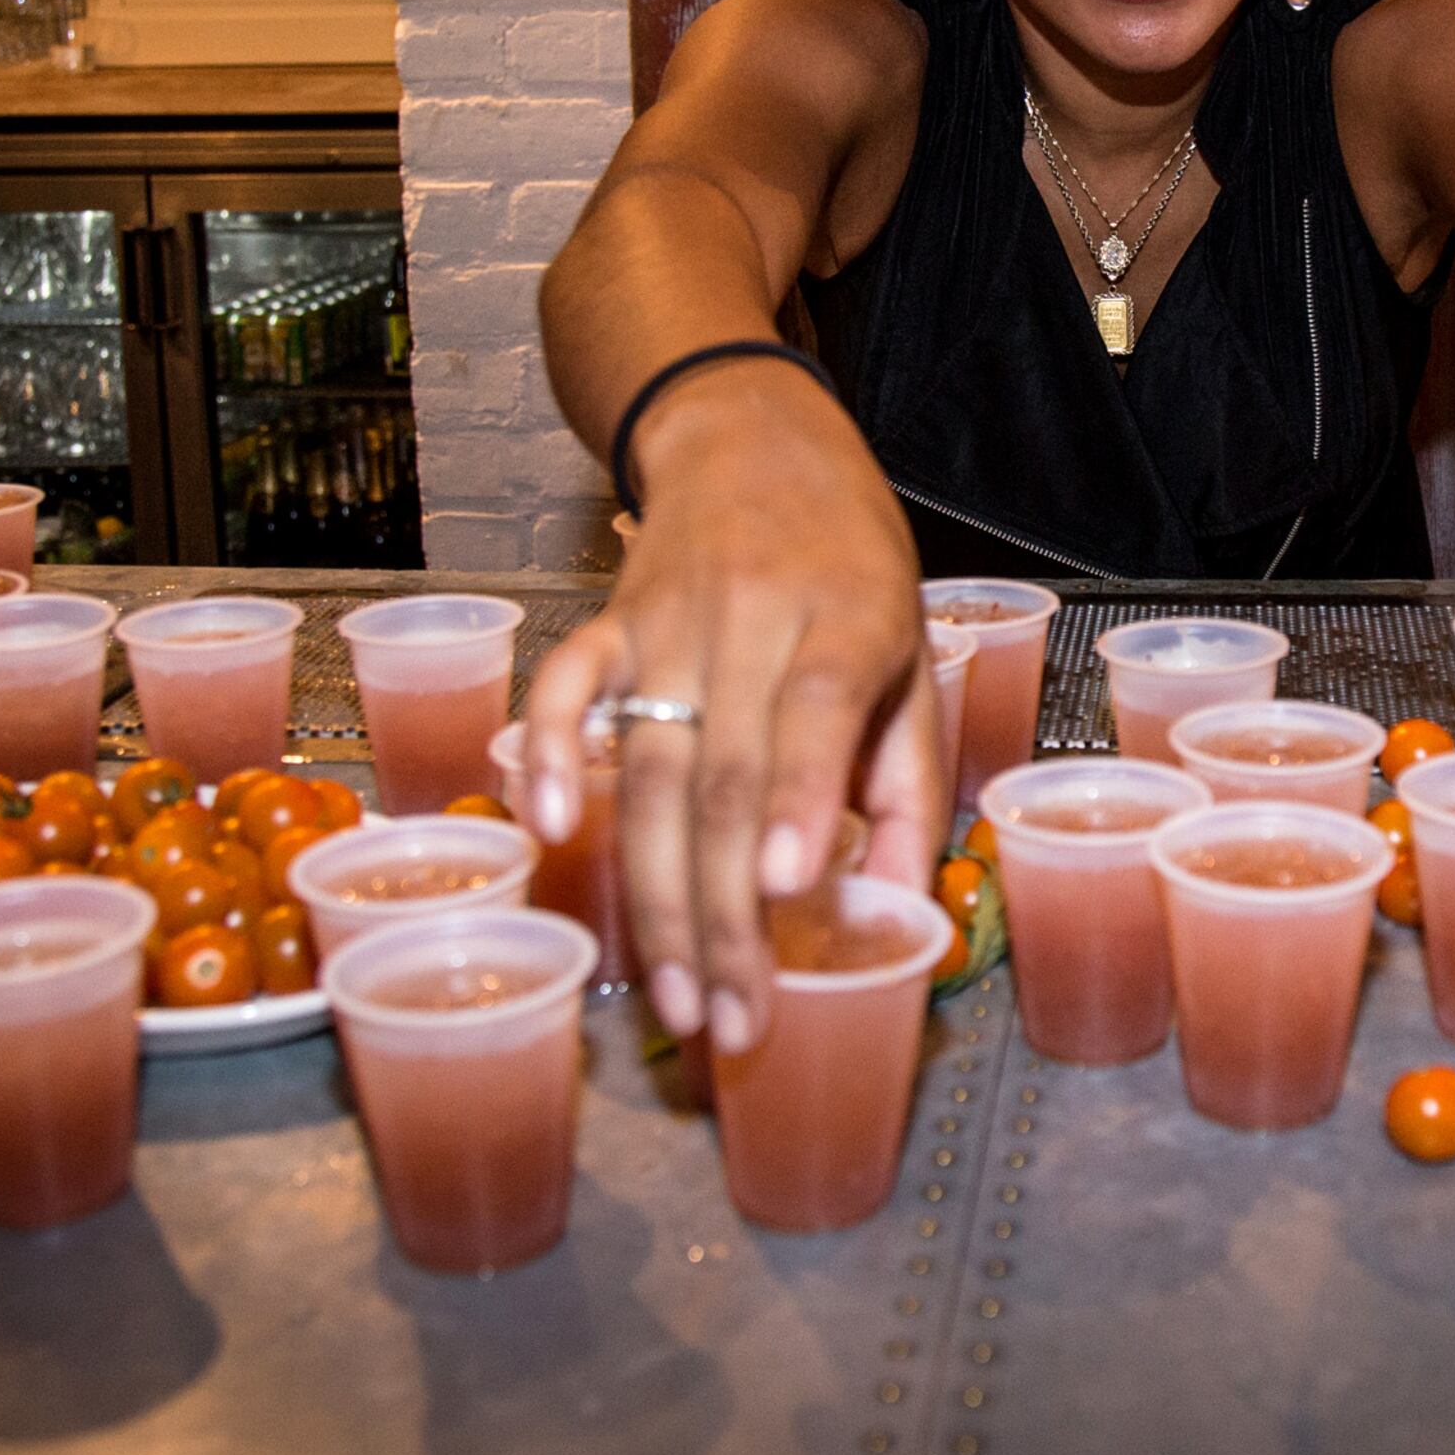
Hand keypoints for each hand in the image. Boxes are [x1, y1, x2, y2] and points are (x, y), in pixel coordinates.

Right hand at [520, 361, 939, 1057]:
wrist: (754, 434)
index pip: (813, 710)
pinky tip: (544, 830)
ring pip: (645, 767)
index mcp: (848, 619)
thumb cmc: (850, 561)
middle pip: (721, 776)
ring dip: (651, 892)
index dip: (797, 797)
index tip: (784, 888)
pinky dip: (543, 753)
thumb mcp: (911, 650)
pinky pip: (564, 689)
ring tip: (672, 993)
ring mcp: (668, 619)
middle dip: (721, 913)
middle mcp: (753, 617)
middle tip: (729, 1020)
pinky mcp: (608, 620)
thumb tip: (899, 908)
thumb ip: (907, 779)